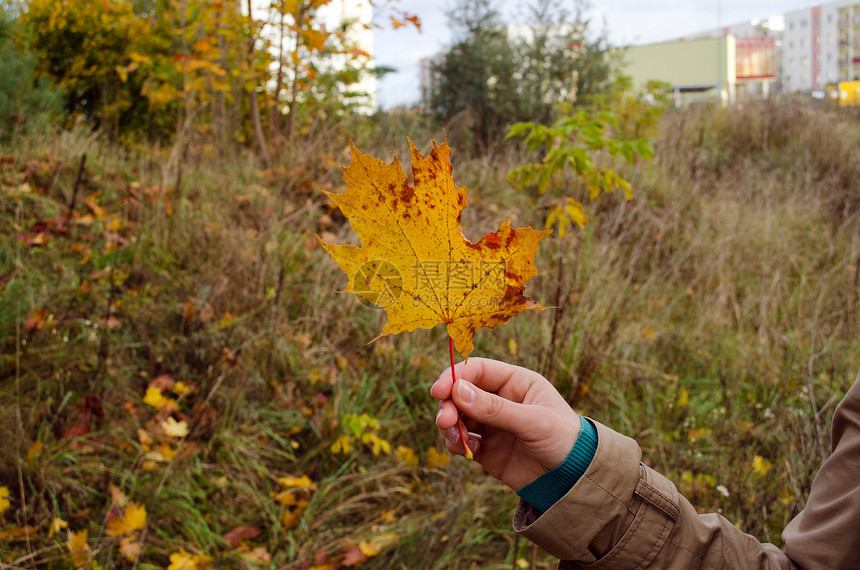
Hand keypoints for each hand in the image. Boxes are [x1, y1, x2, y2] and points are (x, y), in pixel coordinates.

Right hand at [431, 357, 580, 491]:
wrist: (573, 480)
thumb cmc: (563, 441)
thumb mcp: (533, 422)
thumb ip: (495, 408)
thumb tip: (457, 390)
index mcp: (516, 382)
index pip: (478, 369)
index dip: (455, 377)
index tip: (439, 391)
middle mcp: (500, 398)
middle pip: (461, 392)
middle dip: (449, 405)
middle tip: (445, 422)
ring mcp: (491, 423)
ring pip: (457, 415)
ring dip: (449, 425)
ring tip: (456, 438)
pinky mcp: (485, 447)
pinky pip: (460, 440)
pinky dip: (456, 443)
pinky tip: (470, 451)